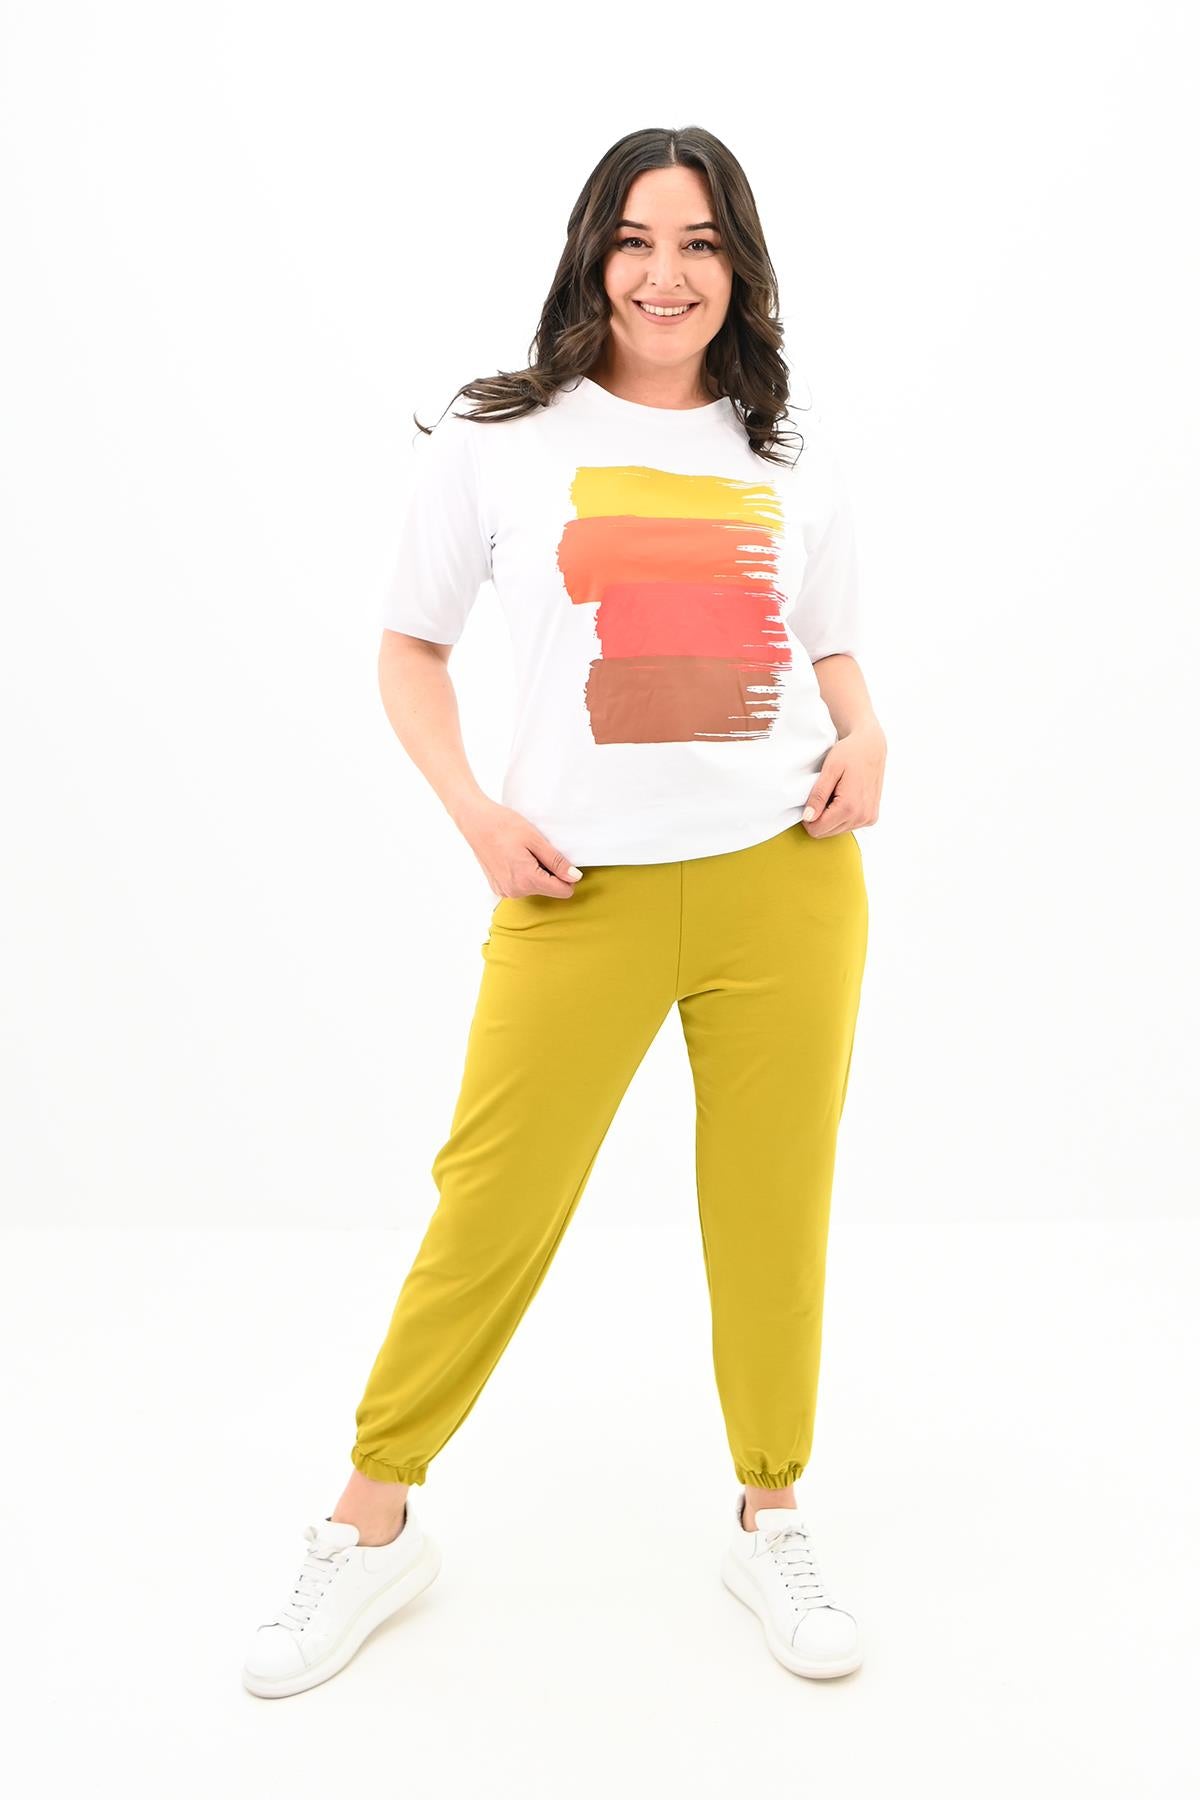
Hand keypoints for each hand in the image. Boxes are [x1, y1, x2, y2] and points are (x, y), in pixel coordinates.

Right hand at [457, 798, 582, 898]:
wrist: (476, 822)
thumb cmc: (504, 825)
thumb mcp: (536, 840)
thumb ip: (557, 862)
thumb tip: (574, 877)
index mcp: (527, 880)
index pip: (563, 891)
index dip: (567, 876)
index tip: (559, 859)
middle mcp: (516, 891)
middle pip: (549, 889)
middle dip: (549, 872)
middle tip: (535, 851)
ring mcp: (505, 891)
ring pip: (535, 888)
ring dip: (536, 872)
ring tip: (523, 853)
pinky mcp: (498, 888)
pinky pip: (521, 886)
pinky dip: (523, 874)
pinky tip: (514, 858)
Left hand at [801, 722, 885, 837]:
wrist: (872, 746)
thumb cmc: (850, 753)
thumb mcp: (829, 770)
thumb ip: (818, 795)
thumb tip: (808, 818)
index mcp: (850, 807)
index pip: (818, 829)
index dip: (807, 819)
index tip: (809, 802)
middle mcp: (862, 817)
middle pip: (826, 833)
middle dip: (819, 818)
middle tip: (822, 795)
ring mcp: (868, 818)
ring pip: (836, 831)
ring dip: (830, 817)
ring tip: (833, 795)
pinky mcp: (871, 817)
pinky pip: (848, 826)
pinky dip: (841, 816)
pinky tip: (843, 798)